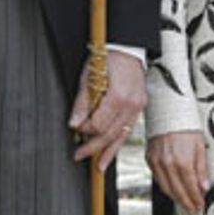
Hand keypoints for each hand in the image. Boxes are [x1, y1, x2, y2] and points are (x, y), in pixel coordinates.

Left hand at [70, 50, 144, 171]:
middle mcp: (131, 104)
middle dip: (93, 147)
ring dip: (107, 151)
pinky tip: (109, 156)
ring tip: (97, 166)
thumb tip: (74, 123)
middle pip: (110, 134)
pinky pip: (127, 130)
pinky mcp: (139, 108)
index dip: (85, 129)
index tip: (76, 127)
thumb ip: (82, 102)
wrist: (128, 48)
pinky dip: (117, 144)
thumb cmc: (108, 57)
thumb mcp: (89, 76)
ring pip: (121, 136)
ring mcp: (138, 107)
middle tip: (78, 155)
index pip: (99, 124)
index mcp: (119, 96)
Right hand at [146, 130, 207, 214]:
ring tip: (185, 203)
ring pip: (166, 188)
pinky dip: (166, 187)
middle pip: (178, 192)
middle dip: (187, 203)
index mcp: (182, 161)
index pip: (191, 188)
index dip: (196, 200)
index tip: (201, 206)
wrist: (168, 111)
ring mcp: (157, 162)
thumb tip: (204, 187)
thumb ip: (201, 169)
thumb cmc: (186, 125)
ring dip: (176, 199)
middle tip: (194, 210)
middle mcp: (167, 164)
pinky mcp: (150, 159)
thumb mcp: (200, 146)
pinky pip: (158, 179)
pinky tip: (174, 190)